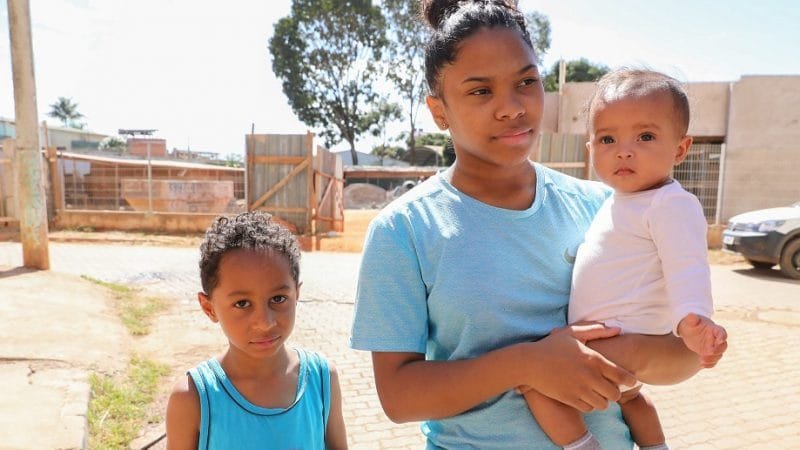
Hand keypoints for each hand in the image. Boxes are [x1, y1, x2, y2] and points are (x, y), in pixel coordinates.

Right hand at [521, 324, 635, 412]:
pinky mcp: (569, 399)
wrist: (529, 363)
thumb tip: (618, 329)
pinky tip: (585, 397)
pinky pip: (588, 408)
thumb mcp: (573, 332)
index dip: (630, 381)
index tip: (630, 381)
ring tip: (597, 393)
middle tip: (610, 387)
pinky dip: (589, 405)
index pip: (623, 376)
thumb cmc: (551, 345)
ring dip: (602, 400)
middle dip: (615, 392)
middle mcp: (589, 376)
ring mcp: (579, 390)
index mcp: (593, 359)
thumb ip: (597, 330)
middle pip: (615, 394)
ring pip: (603, 404)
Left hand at [677, 313, 727, 367]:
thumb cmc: (690, 323)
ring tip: (702, 360)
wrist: (688, 330)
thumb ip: (692, 318)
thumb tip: (692, 315)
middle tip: (708, 353)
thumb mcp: (689, 320)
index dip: (722, 337)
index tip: (720, 341)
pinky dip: (709, 364)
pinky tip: (702, 365)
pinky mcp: (709, 353)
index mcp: (714, 329)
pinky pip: (713, 361)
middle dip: (718, 350)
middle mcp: (716, 339)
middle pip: (723, 346)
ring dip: (712, 359)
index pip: (721, 333)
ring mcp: (713, 347)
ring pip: (718, 355)